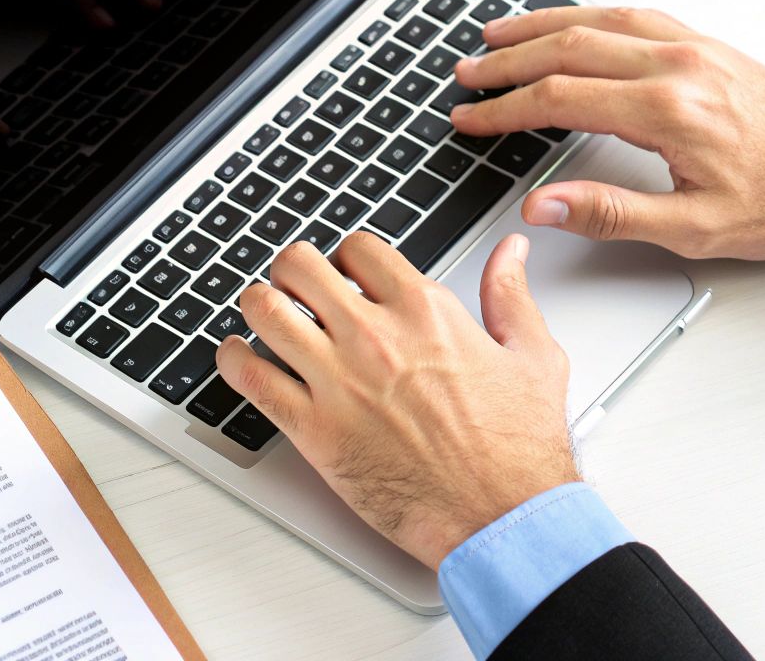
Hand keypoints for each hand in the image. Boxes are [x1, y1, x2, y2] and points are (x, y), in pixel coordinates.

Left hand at [215, 234, 576, 568]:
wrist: (500, 514)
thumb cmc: (517, 446)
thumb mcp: (531, 355)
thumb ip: (510, 295)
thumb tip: (511, 252)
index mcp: (425, 312)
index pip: (359, 249)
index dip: (346, 257)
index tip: (347, 275)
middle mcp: (375, 337)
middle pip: (300, 267)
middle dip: (292, 270)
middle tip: (295, 287)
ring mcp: (339, 381)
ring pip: (265, 311)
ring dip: (258, 305)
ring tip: (264, 315)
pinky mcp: (313, 428)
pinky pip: (249, 378)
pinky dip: (232, 360)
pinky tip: (237, 357)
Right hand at [448, 7, 764, 258]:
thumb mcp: (693, 229)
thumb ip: (611, 213)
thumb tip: (545, 206)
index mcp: (668, 110)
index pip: (560, 98)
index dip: (504, 110)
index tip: (470, 119)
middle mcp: (678, 66)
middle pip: (570, 47)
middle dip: (509, 60)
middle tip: (468, 74)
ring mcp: (695, 48)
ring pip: (601, 21)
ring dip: (543, 26)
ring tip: (499, 36)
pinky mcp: (710, 46)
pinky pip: (637, 18)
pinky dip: (591, 17)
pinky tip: (573, 25)